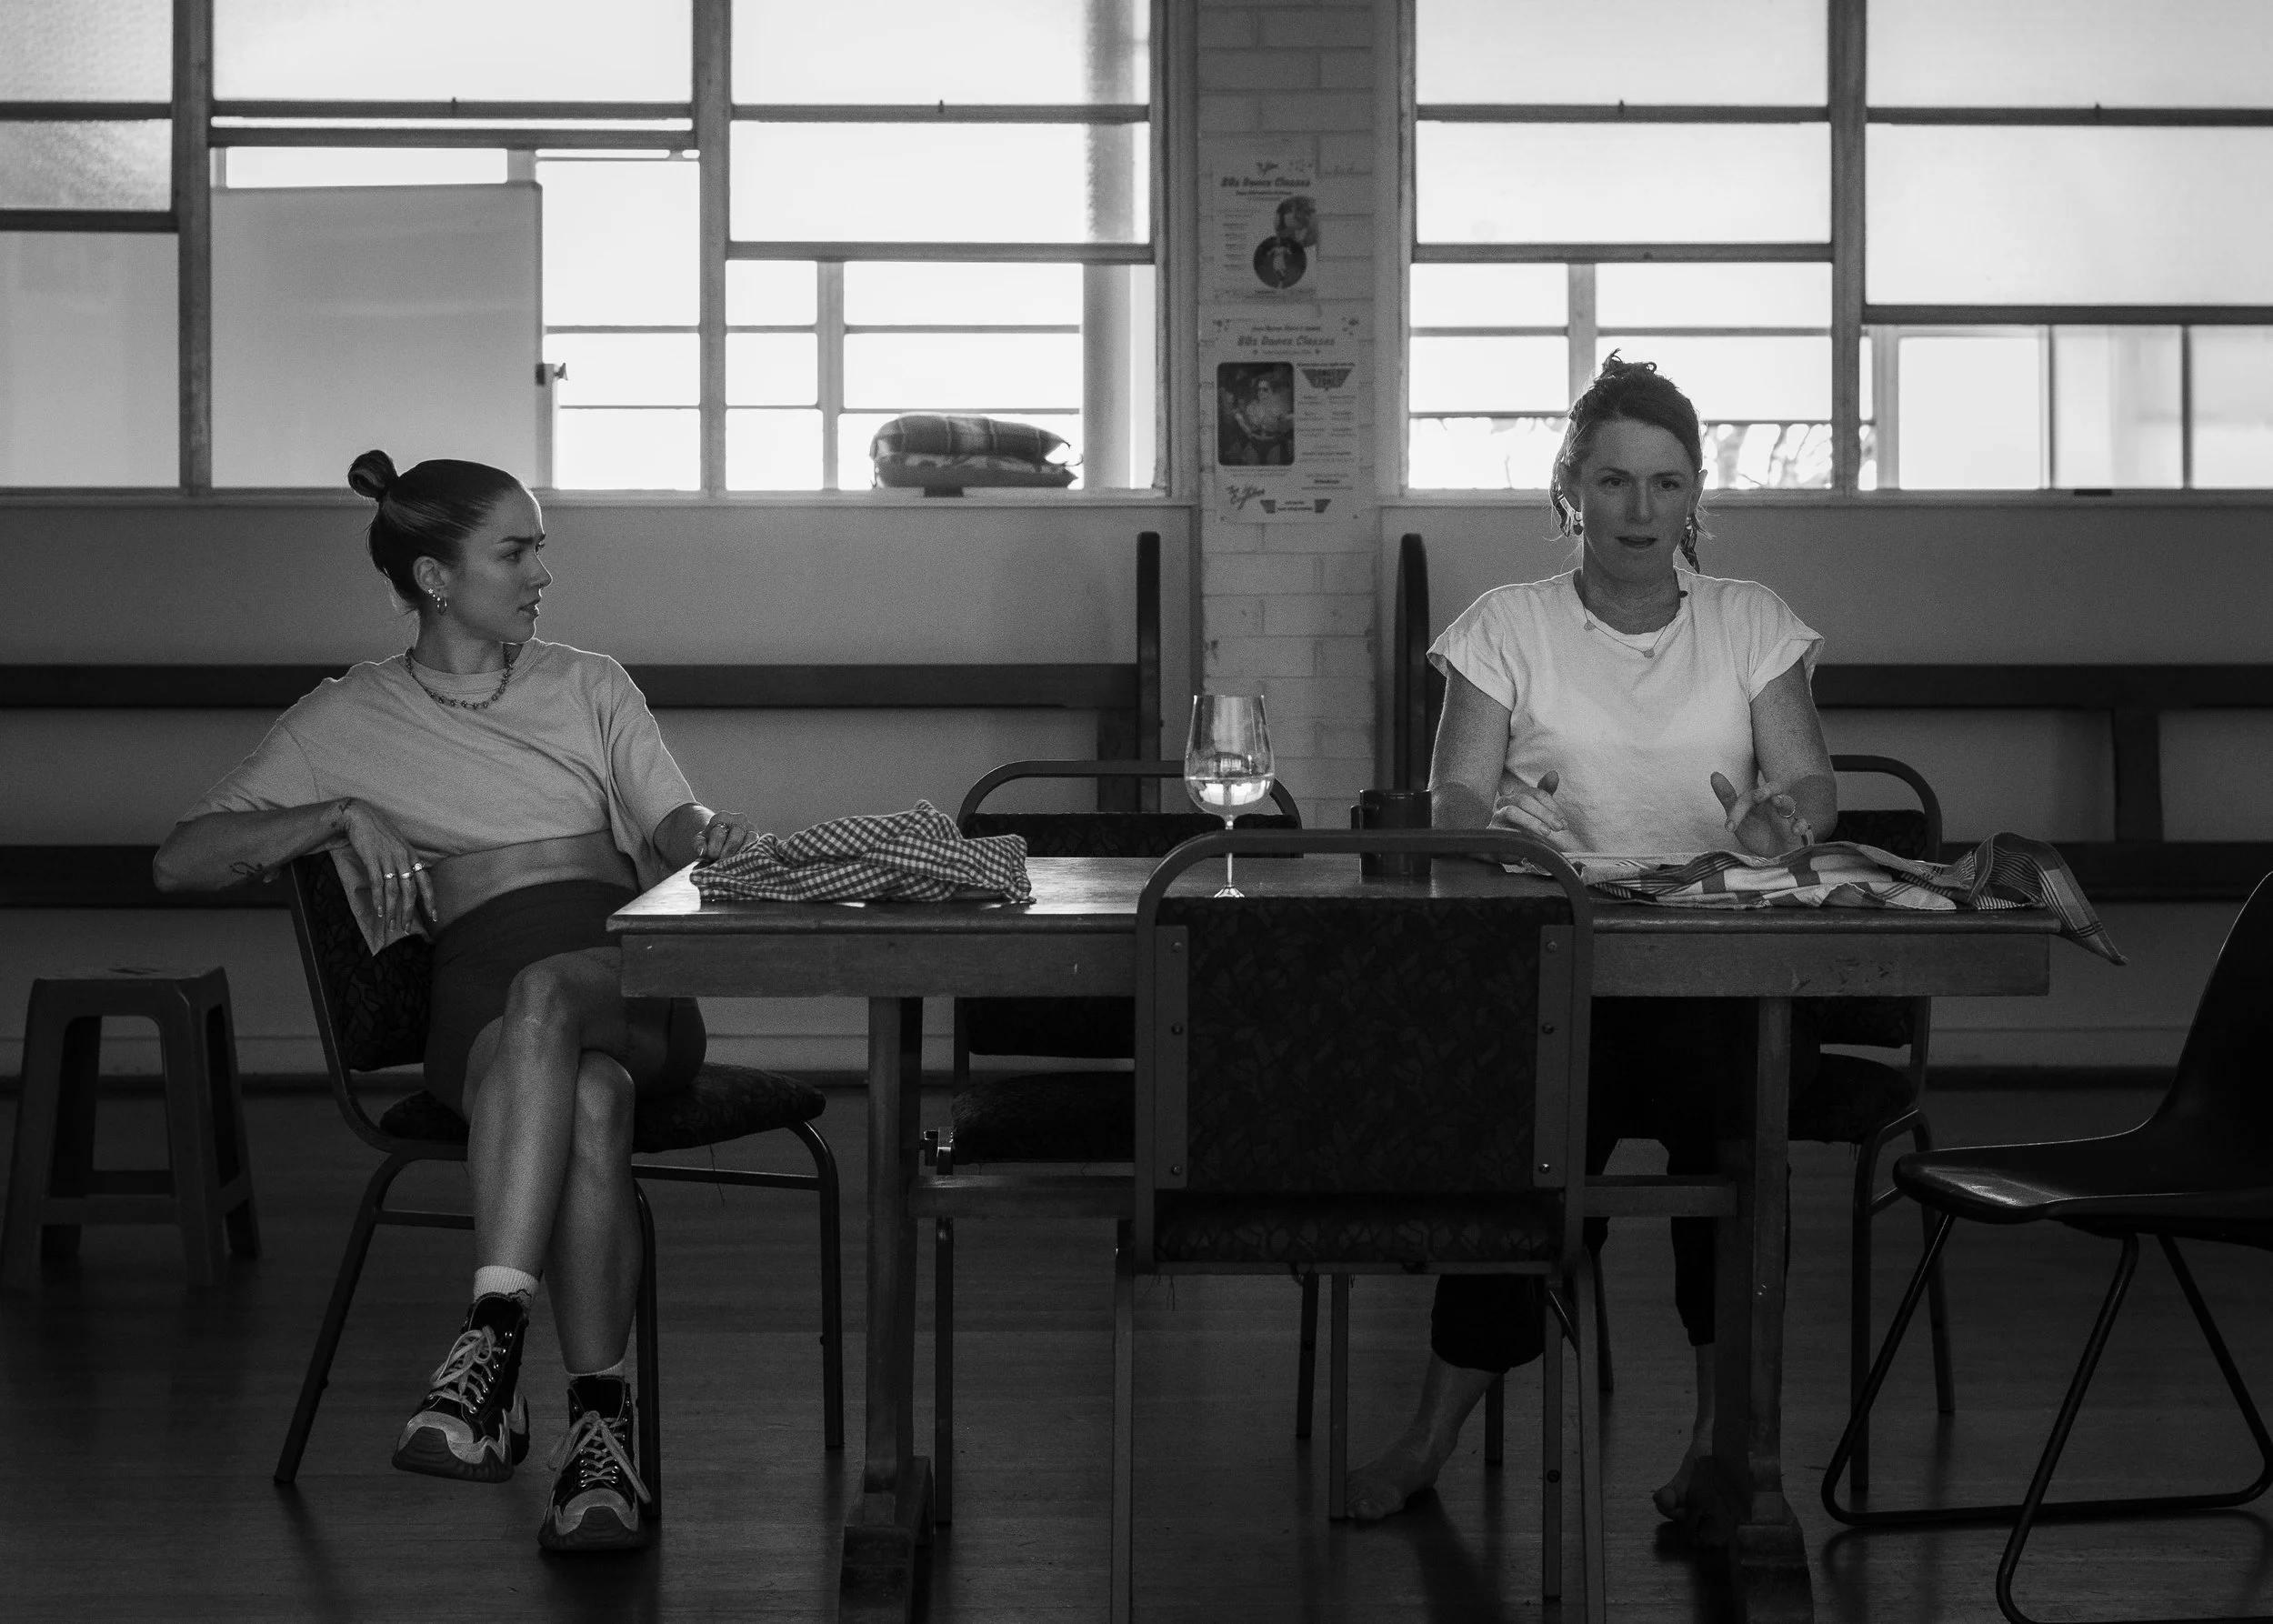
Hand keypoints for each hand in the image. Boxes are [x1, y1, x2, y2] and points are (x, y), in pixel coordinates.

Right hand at [337, 799, 432, 936]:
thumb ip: (405, 862)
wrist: (360, 817)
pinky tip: (378, 911)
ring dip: (392, 910)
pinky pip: (378, 883)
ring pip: (394, 891)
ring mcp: (388, 859)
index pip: (426, 882)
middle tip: (406, 928)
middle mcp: (404, 859)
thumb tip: (408, 880)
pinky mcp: (372, 859)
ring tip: (390, 924)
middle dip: (408, 912)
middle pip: (410, 891)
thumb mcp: (398, 846)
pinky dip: (378, 899)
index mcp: (412, 856)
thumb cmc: (379, 832)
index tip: (434, 916)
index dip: (430, 900)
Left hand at [694, 809, 757, 863]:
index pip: (719, 834)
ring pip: (750, 840)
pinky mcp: (761, 836)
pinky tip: (745, 861)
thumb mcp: (702, 841)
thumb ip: (699, 845)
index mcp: (722, 817)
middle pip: (735, 839)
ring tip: (734, 863)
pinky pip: (760, 844)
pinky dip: (752, 853)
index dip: (714, 849)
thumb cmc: (711, 841)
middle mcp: (739, 819)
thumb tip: (702, 851)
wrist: (725, 838)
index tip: (712, 857)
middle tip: (722, 863)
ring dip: (741, 854)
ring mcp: (752, 827)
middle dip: (727, 854)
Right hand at [1487, 769, 1578, 851]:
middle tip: (1559, 827)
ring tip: (1546, 832)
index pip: (1538, 794)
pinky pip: (1503, 829)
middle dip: (1545, 813)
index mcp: (1518, 794)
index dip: (1553, 806)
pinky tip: (1531, 841)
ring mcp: (1497, 815)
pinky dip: (1518, 833)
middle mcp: (1505, 801)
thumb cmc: (1524, 826)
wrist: (1506, 847)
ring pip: (1512, 812)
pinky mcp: (1492, 830)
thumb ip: (1546, 792)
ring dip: (1532, 822)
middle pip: (1525, 800)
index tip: (1564, 822)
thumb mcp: (1538, 809)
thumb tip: (1554, 773)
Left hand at [1709, 772, 1815, 857]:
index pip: (1748, 797)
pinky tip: (1795, 830)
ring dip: (1784, 802)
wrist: (1774, 855)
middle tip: (1756, 796)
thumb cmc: (1757, 833)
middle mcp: (1773, 804)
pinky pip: (1804, 824)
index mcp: (1758, 800)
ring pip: (1790, 803)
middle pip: (1774, 788)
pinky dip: (1801, 825)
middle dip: (1766, 790)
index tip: (1728, 827)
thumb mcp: (1739, 819)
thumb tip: (1714, 774)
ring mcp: (1787, 816)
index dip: (1738, 810)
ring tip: (1777, 801)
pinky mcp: (1799, 830)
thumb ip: (1727, 797)